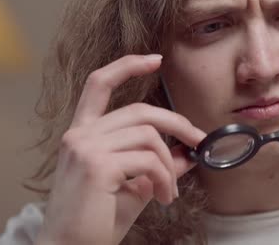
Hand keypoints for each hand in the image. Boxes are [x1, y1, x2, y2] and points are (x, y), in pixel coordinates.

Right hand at [36, 54, 205, 244]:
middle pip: (140, 111)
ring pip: (149, 137)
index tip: (155, 59)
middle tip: (199, 140)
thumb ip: (157, 163)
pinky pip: (148, 160)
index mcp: (83, 134)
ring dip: (169, 166)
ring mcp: (85, 148)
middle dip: (177, 123)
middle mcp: (79, 135)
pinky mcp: (96, 166)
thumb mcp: (134, 184)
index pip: (99, 84)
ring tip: (169, 191)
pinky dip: (164, 178)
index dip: (127, 66)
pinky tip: (162, 198)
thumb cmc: (97, 219)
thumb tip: (188, 152)